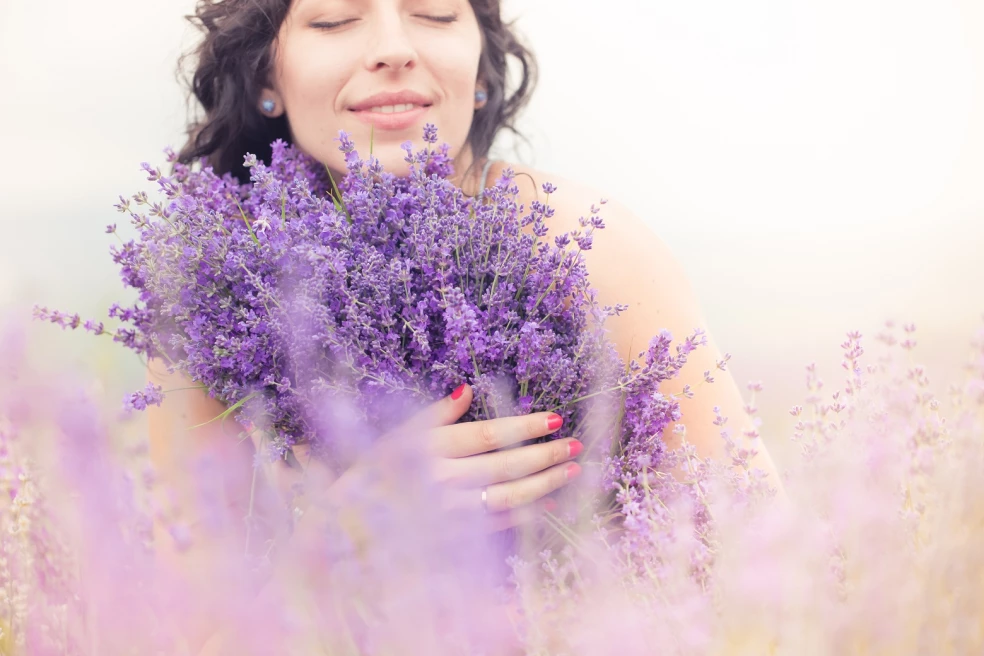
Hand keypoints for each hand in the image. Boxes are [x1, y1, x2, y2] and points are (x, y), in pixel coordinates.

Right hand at [256, 383, 582, 536]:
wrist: (345, 524)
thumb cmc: (374, 470)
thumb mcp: (398, 433)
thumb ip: (436, 413)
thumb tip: (468, 387)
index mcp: (429, 448)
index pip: (488, 436)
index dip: (523, 428)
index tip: (554, 419)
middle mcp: (440, 480)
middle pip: (503, 468)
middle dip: (543, 457)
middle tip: (574, 446)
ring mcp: (447, 512)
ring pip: (506, 498)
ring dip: (543, 486)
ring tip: (572, 471)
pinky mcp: (451, 536)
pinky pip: (495, 525)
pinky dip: (525, 515)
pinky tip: (548, 504)